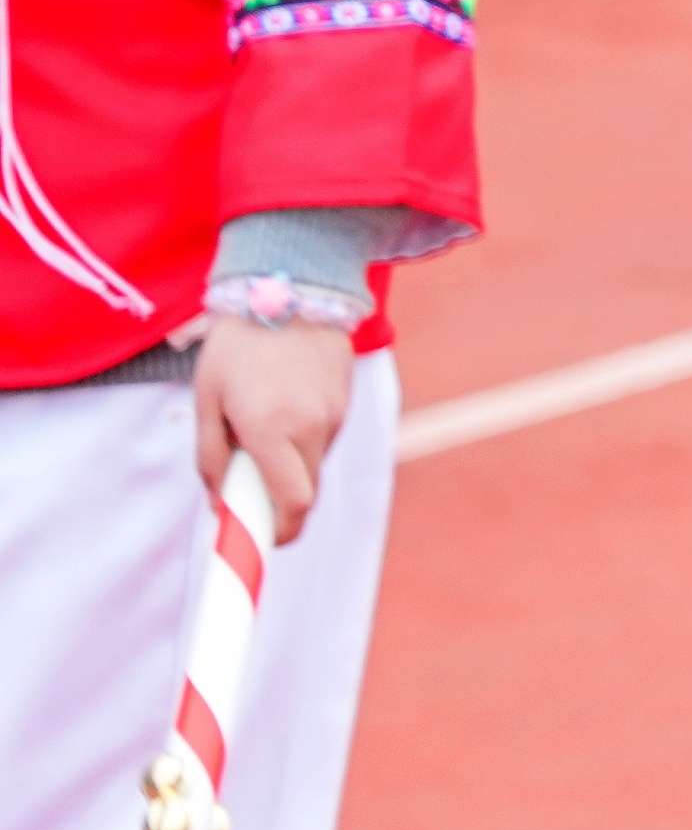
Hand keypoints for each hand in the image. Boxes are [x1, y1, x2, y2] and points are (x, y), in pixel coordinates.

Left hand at [192, 313, 355, 544]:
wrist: (292, 285)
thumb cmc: (238, 345)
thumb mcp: (207, 398)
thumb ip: (211, 456)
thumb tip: (219, 502)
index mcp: (271, 430)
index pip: (291, 504)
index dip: (279, 533)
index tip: (262, 543)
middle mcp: (311, 427)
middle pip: (306, 492)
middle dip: (280, 503)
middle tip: (250, 492)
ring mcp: (335, 413)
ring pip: (315, 464)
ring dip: (291, 467)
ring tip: (262, 432)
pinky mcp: (346, 399)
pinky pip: (325, 437)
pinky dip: (304, 441)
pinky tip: (283, 409)